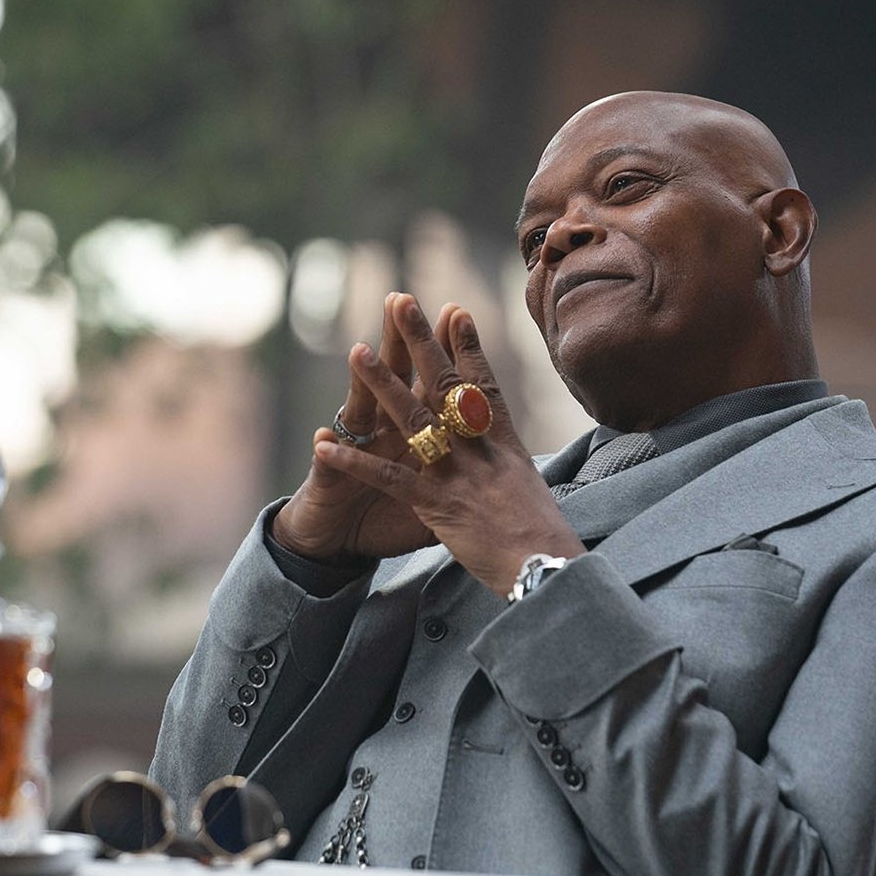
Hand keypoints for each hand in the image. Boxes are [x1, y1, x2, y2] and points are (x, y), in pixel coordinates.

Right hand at [271, 296, 458, 562]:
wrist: (336, 538)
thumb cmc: (385, 516)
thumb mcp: (434, 501)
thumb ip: (460, 478)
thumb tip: (502, 469)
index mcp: (413, 430)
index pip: (432, 382)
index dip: (445, 351)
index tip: (457, 312)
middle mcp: (382, 430)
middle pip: (396, 379)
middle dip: (402, 343)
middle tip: (402, 301)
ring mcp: (355, 450)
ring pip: (359, 409)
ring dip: (361, 385)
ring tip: (358, 353)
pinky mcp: (330, 478)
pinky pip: (330, 467)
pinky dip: (330, 456)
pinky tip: (322, 439)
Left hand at [313, 294, 585, 593]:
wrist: (549, 573)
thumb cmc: (546, 543)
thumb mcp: (532, 495)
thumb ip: (513, 472)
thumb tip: (513, 464)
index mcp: (506, 447)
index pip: (484, 386)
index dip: (468, 346)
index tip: (453, 308)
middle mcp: (483, 452)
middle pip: (449, 386)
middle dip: (423, 342)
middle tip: (400, 301)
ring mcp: (461, 475)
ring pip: (416, 420)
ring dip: (384, 385)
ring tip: (357, 352)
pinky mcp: (438, 507)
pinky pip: (390, 479)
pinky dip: (356, 462)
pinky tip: (326, 446)